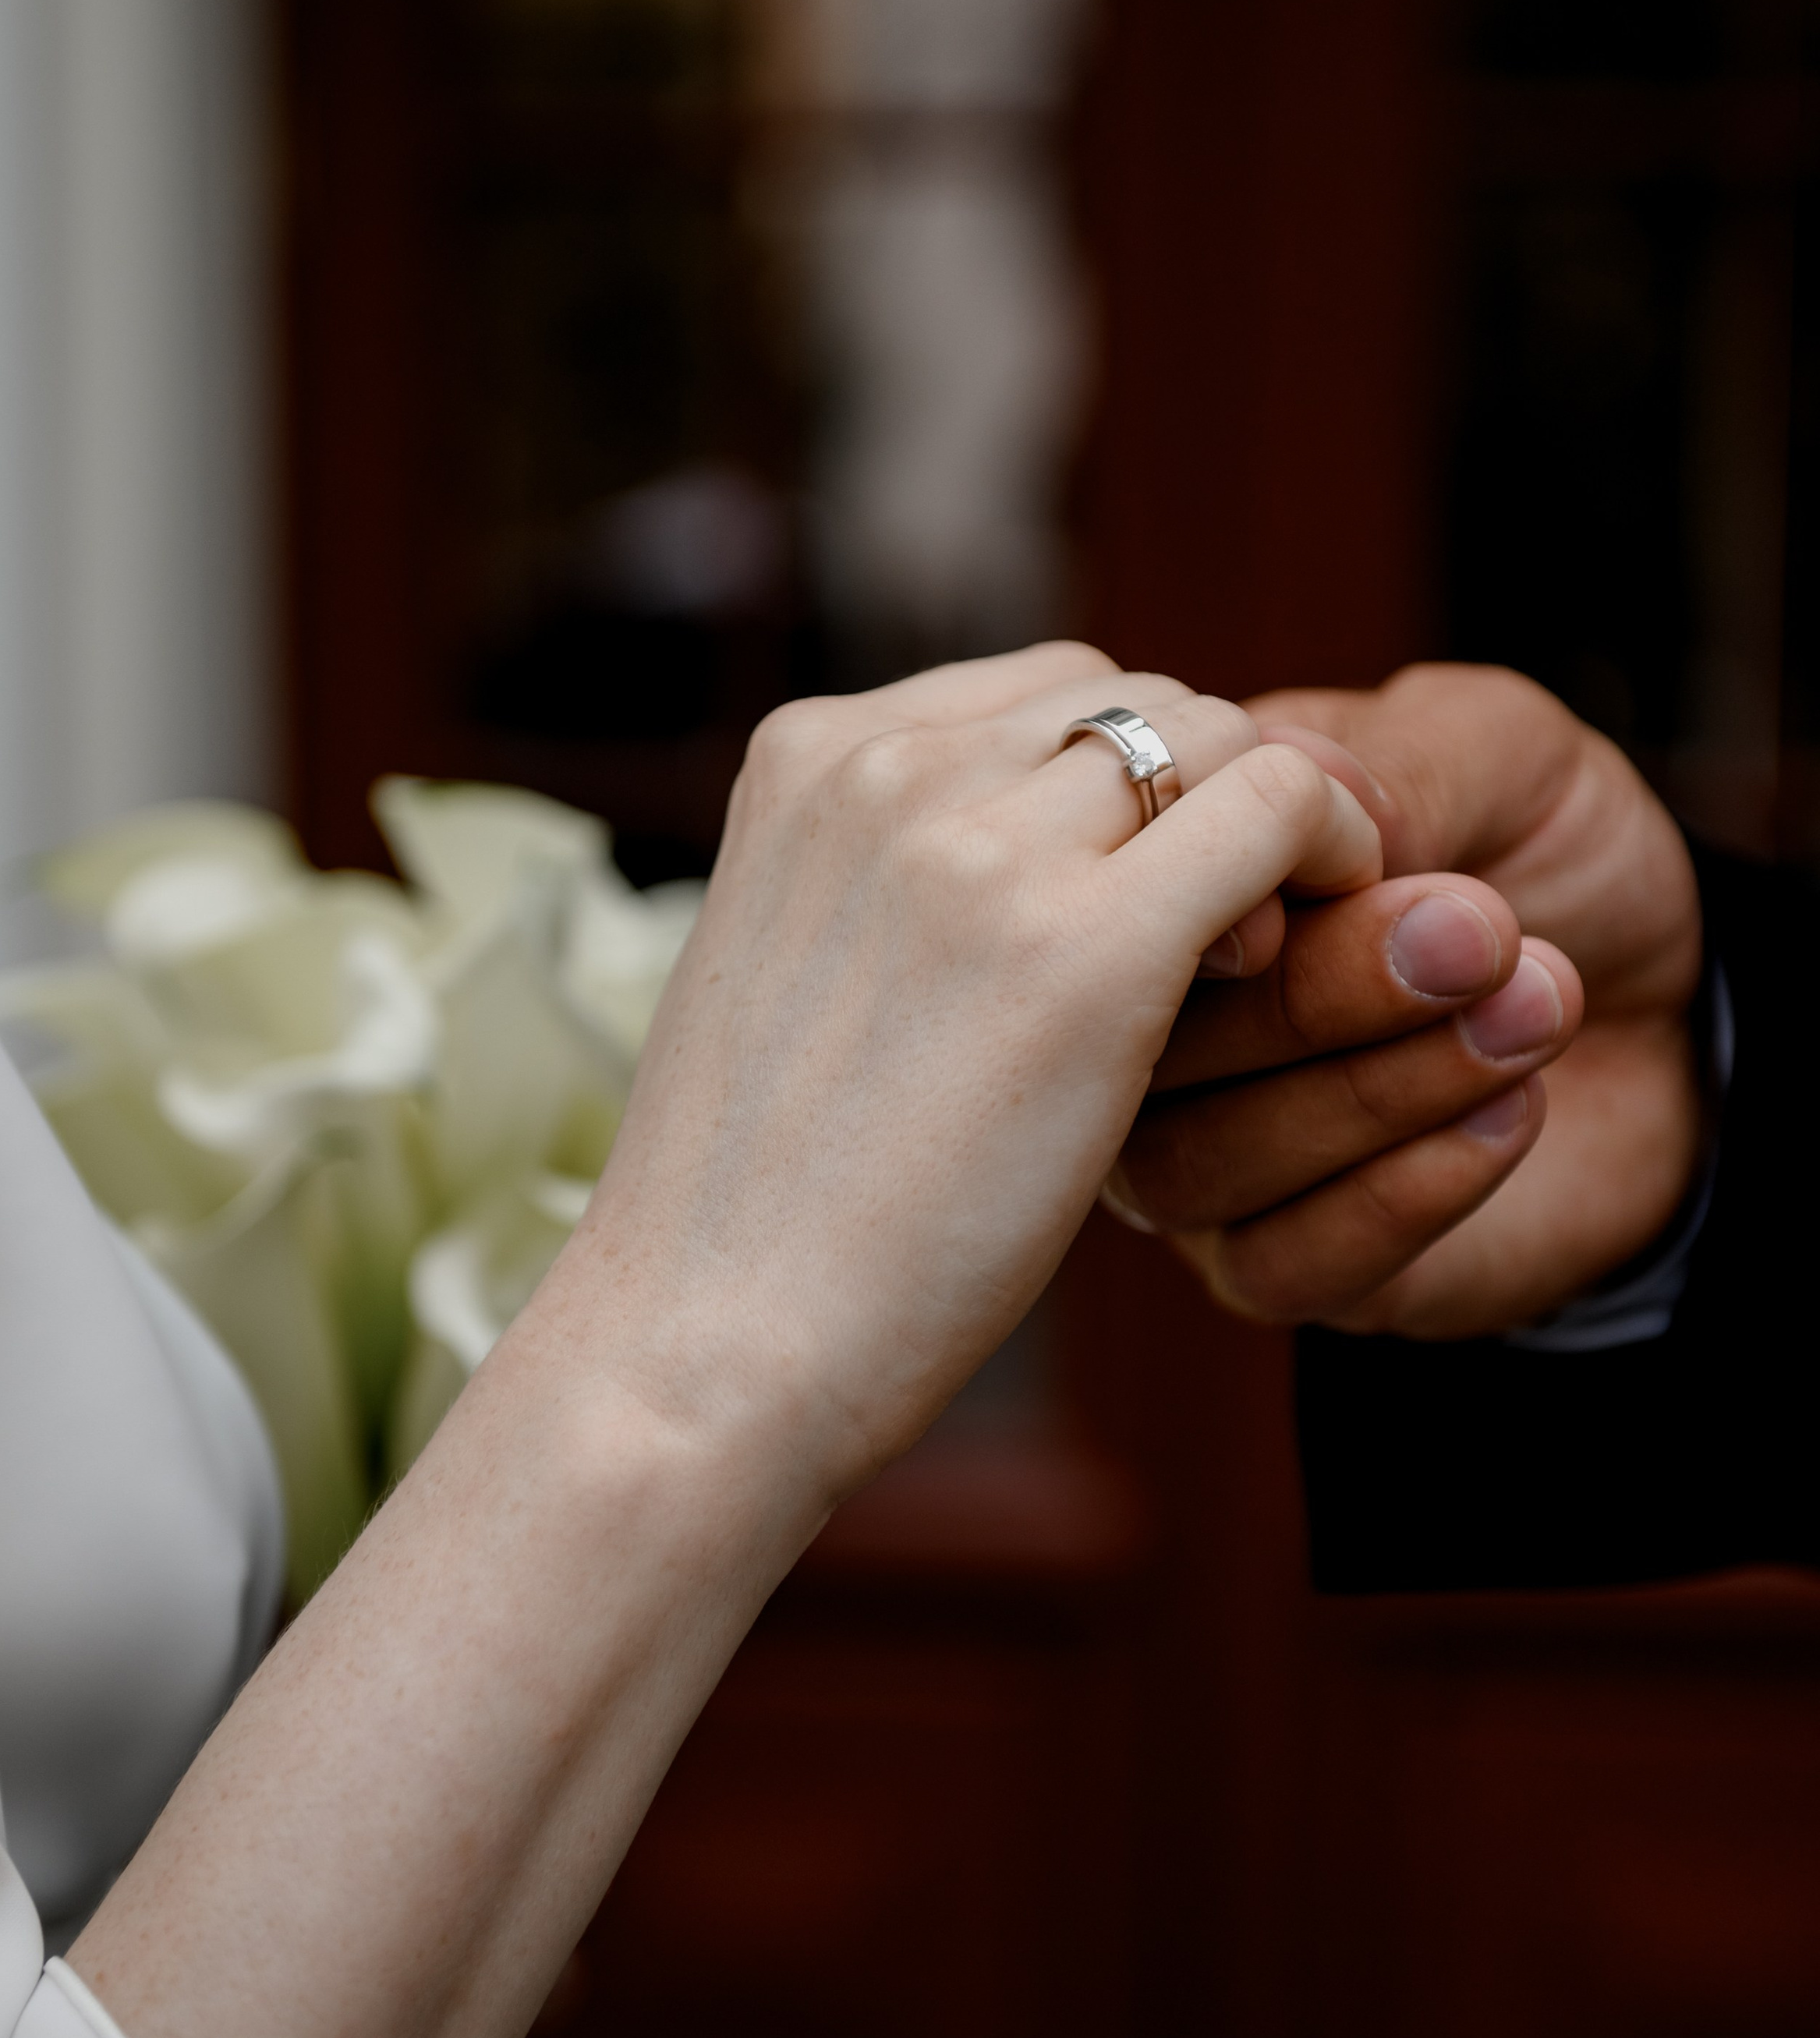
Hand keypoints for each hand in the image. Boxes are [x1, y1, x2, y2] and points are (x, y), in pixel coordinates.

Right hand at [590, 641, 1381, 1499]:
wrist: (706, 1344)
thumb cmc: (759, 1208)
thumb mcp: (796, 973)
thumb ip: (895, 883)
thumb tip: (1030, 861)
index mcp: (806, 755)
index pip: (1039, 693)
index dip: (1131, 781)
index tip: (1160, 886)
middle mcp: (888, 768)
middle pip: (1136, 703)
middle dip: (1210, 795)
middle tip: (1245, 927)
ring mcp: (980, 851)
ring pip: (1220, 740)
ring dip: (1277, 829)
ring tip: (1266, 961)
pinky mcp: (1086, 951)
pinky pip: (1278, 812)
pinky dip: (1332, 857)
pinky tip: (1309, 962)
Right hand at [1113, 664, 1703, 1336]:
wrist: (1670, 1004)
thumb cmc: (1548, 855)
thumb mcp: (1498, 754)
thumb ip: (1394, 766)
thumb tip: (1296, 783)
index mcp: (1160, 880)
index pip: (1111, 894)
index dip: (1208, 885)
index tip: (1364, 857)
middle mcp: (1141, 1029)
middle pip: (1140, 1045)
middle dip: (1322, 991)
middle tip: (1482, 931)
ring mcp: (1193, 1154)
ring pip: (1195, 1166)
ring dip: (1376, 1092)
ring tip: (1537, 1009)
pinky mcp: (1272, 1267)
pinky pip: (1278, 1264)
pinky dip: (1397, 1197)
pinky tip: (1513, 1114)